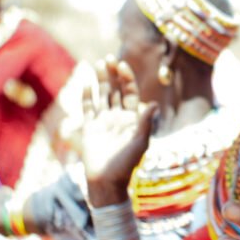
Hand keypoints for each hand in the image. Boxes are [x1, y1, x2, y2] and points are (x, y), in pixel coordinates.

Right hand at [82, 60, 155, 204]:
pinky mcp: (90, 128)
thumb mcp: (140, 143)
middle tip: (109, 57)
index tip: (122, 65)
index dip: (126, 79)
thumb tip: (153, 103)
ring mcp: (103, 121)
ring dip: (100, 80)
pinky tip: (87, 83)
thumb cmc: (126, 164)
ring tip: (98, 63)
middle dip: (113, 74)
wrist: (107, 181)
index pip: (129, 93)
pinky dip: (87, 95)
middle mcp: (118, 117)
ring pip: (102, 95)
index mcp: (132, 118)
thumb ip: (145, 123)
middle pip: (115, 90)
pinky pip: (88, 108)